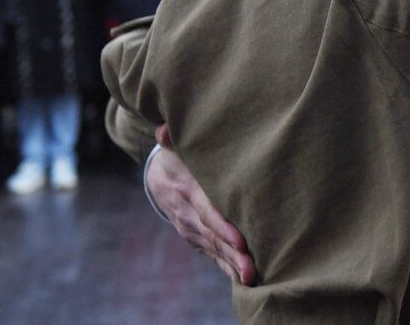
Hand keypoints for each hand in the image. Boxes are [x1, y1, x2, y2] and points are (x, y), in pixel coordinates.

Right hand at [148, 124, 255, 284]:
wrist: (157, 177)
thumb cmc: (177, 156)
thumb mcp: (174, 146)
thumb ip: (172, 138)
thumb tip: (163, 130)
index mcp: (187, 191)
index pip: (207, 211)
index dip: (223, 227)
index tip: (241, 241)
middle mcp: (188, 215)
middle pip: (213, 236)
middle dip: (232, 254)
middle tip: (252, 269)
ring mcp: (190, 229)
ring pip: (214, 249)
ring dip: (232, 265)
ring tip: (251, 278)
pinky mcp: (196, 237)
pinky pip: (212, 254)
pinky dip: (226, 267)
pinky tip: (242, 279)